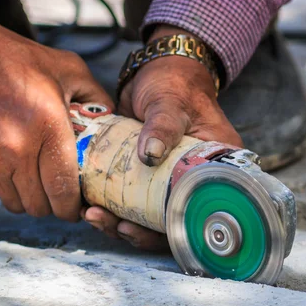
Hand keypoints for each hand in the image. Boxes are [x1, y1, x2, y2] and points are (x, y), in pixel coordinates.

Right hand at [0, 22, 112, 220]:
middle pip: (41, 205)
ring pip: (18, 204)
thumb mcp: (70, 71)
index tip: (78, 206)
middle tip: (60, 193)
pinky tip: (14, 168)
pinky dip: (6, 188)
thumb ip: (98, 99)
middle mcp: (17, 148)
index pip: (63, 189)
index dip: (72, 207)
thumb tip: (117, 123)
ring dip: (30, 198)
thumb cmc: (21, 64)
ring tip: (37, 180)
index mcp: (48, 127)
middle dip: (54, 205)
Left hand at [82, 26, 242, 249]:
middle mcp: (194, 182)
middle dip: (140, 231)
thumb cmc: (175, 84)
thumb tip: (151, 154)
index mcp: (215, 169)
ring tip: (93, 215)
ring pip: (148, 218)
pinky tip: (90, 206)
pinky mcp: (146, 180)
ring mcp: (168, 183)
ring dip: (120, 223)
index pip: (201, 211)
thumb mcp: (171, 102)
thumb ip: (163, 125)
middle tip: (113, 224)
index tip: (144, 228)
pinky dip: (111, 208)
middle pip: (172, 221)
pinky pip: (131, 203)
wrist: (155, 74)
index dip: (174, 228)